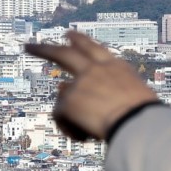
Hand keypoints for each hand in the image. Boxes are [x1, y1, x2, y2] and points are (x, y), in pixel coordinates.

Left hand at [25, 31, 158, 140]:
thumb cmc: (141, 117)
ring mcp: (80, 83)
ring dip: (68, 115)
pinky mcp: (69, 100)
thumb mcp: (128, 95)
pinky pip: (61, 118)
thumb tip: (61, 86)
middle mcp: (95, 70)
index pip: (92, 47)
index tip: (68, 34)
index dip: (79, 40)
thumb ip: (98, 88)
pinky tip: (87, 136)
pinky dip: (71, 129)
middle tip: (28, 47)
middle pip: (63, 53)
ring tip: (88, 131)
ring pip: (63, 98)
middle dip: (44, 50)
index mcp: (114, 67)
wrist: (140, 125)